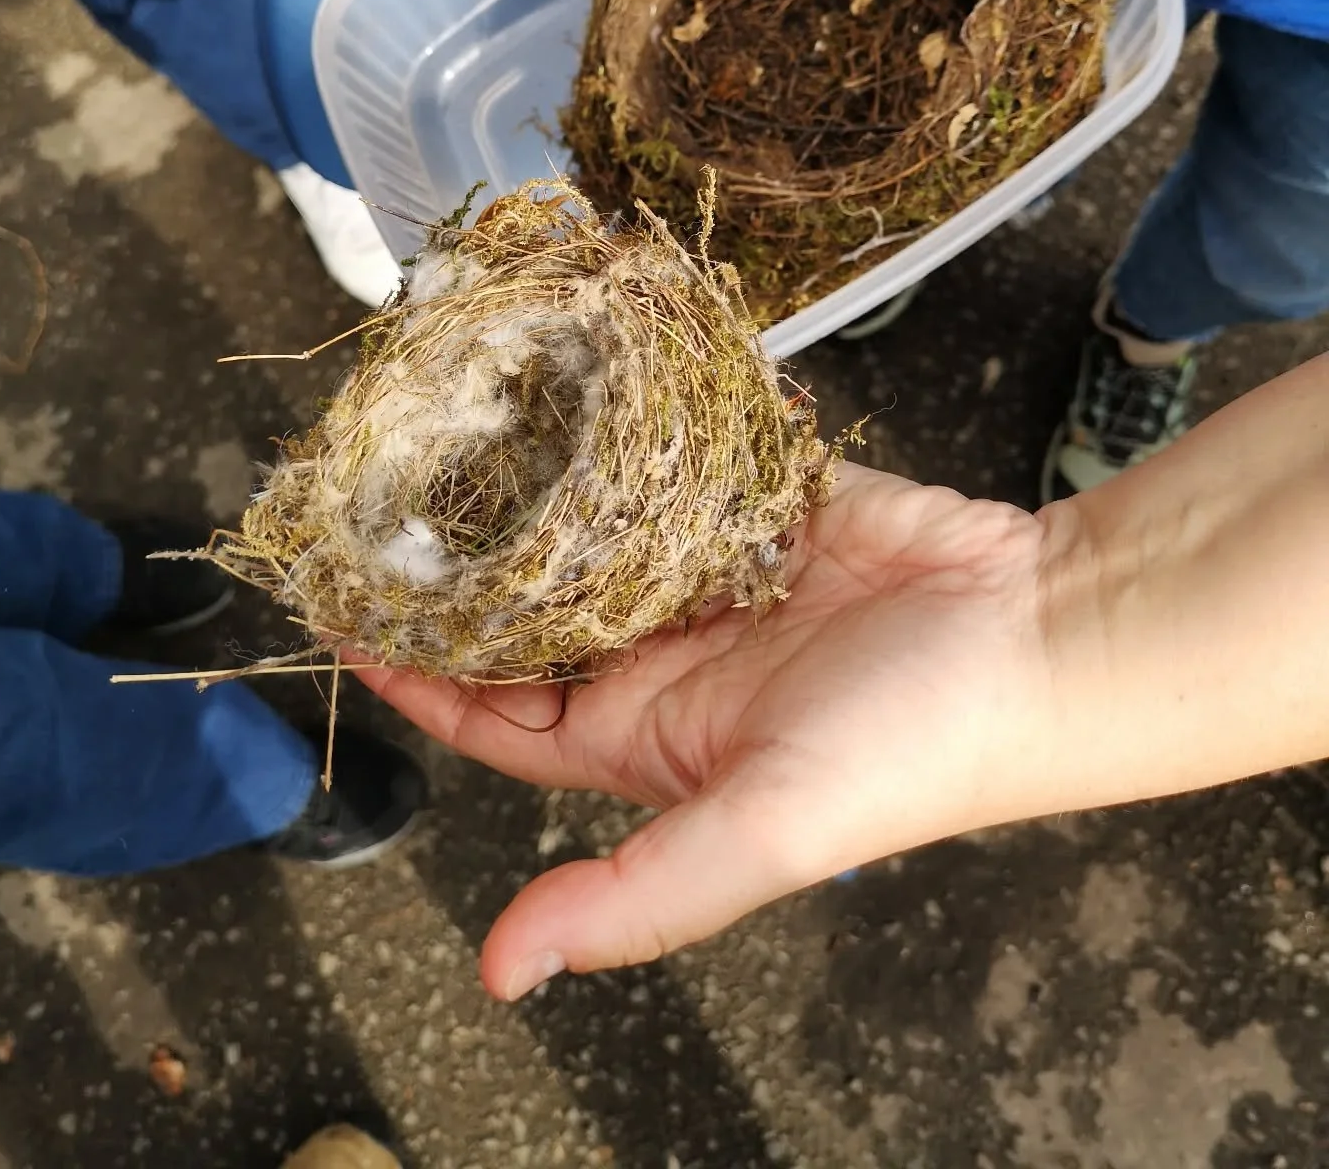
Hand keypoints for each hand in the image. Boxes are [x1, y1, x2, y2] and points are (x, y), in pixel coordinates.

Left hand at [354, 462, 1057, 998]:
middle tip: (370, 495)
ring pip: (580, 526)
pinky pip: (661, 462)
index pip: (493, 713)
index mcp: (644, 738)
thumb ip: (635, 896)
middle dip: (448, 567)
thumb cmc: (913, 749)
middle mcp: (661, 653)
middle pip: (524, 610)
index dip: (413, 674)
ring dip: (518, 489)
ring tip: (440, 429)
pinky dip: (612, 434)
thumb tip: (500, 978)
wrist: (1039, 632)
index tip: (333, 615)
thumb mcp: (764, 832)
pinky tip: (554, 393)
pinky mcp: (752, 496)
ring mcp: (704, 567)